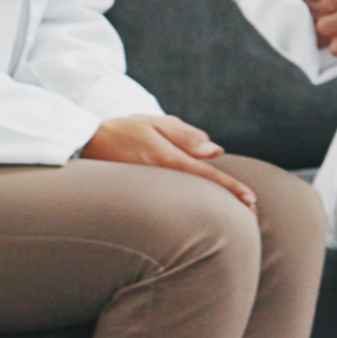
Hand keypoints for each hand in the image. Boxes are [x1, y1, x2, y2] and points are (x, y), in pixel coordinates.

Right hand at [80, 112, 254, 204]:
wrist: (84, 145)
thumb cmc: (123, 130)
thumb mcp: (154, 124)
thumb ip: (185, 136)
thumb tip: (215, 150)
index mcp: (165, 159)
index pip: (205, 176)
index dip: (230, 188)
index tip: (250, 200)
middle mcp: (159, 178)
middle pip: (200, 193)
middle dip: (226, 203)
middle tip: (252, 214)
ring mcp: (151, 188)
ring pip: (188, 198)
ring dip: (211, 205)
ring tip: (236, 212)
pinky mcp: (143, 193)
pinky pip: (174, 198)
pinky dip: (192, 202)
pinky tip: (204, 206)